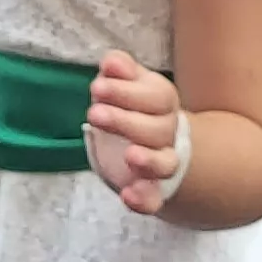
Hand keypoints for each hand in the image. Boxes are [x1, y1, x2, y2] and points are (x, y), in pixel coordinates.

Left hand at [85, 50, 187, 217]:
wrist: (143, 143)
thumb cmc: (129, 105)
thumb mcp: (125, 83)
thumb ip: (119, 70)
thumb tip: (112, 62)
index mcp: (162, 102)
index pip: (157, 96)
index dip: (128, 92)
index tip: (97, 87)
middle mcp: (167, 132)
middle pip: (158, 129)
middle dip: (126, 121)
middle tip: (94, 113)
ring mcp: (161, 162)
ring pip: (165, 163)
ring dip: (148, 160)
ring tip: (129, 156)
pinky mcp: (151, 189)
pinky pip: (154, 198)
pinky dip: (144, 199)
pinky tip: (128, 195)